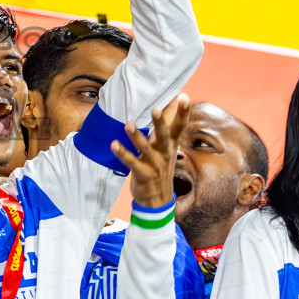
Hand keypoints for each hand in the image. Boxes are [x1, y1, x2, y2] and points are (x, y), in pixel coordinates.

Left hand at [111, 94, 188, 208]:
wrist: (158, 200)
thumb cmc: (160, 168)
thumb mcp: (167, 150)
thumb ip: (166, 130)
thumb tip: (171, 110)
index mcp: (171, 145)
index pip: (179, 127)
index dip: (183, 113)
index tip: (185, 97)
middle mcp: (164, 153)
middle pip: (164, 136)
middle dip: (160, 123)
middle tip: (155, 109)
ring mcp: (154, 164)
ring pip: (145, 148)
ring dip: (136, 136)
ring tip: (128, 124)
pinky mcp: (142, 174)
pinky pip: (131, 162)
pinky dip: (122, 154)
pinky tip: (114, 144)